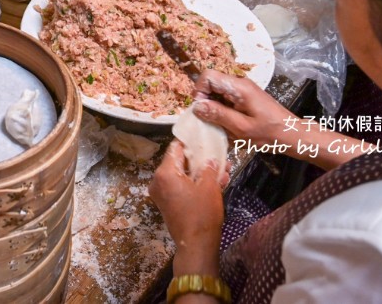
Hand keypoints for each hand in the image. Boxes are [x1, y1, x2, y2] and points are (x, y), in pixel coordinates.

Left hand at [149, 139, 225, 253]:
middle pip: (179, 162)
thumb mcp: (209, 186)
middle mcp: (158, 181)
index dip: (190, 142)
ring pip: (183, 175)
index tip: (203, 137)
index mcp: (164, 172)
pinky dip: (196, 184)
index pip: (176, 148)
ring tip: (223, 169)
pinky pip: (182, 187)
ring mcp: (162, 193)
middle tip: (218, 155)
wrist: (196, 245)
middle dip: (200, 159)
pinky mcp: (168, 203)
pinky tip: (216, 182)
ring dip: (201, 173)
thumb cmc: (202, 214)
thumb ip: (208, 167)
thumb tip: (210, 158)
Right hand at [191, 69, 292, 148]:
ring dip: (214, 107)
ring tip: (220, 124)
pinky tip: (229, 124)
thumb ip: (218, 115)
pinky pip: (226, 98)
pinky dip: (222, 109)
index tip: (201, 110)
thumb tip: (196, 106)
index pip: (208, 76)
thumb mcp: (241, 128)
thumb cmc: (270, 133)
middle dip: (205, 101)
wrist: (293, 134)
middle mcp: (240, 83)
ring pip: (217, 91)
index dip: (199, 91)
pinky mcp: (245, 96)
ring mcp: (243, 89)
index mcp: (239, 87)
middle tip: (210, 121)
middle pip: (211, 83)